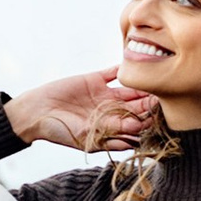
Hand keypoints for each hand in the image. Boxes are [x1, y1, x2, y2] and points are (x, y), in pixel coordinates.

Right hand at [5, 69, 159, 152]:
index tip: (162, 115)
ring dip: (142, 85)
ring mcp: (104, 94)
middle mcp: (110, 111)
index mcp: (110, 127)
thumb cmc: (59, 131)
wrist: (36, 113)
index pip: (136, 123)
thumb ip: (112, 136)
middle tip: (164, 97)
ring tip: (154, 80)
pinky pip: (112, 72)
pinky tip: (134, 62)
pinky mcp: (94, 79)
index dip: (149, 120)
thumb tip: (137, 137)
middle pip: (137, 105)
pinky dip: (123, 67)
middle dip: (150, 102)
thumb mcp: (88, 138)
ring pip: (130, 89)